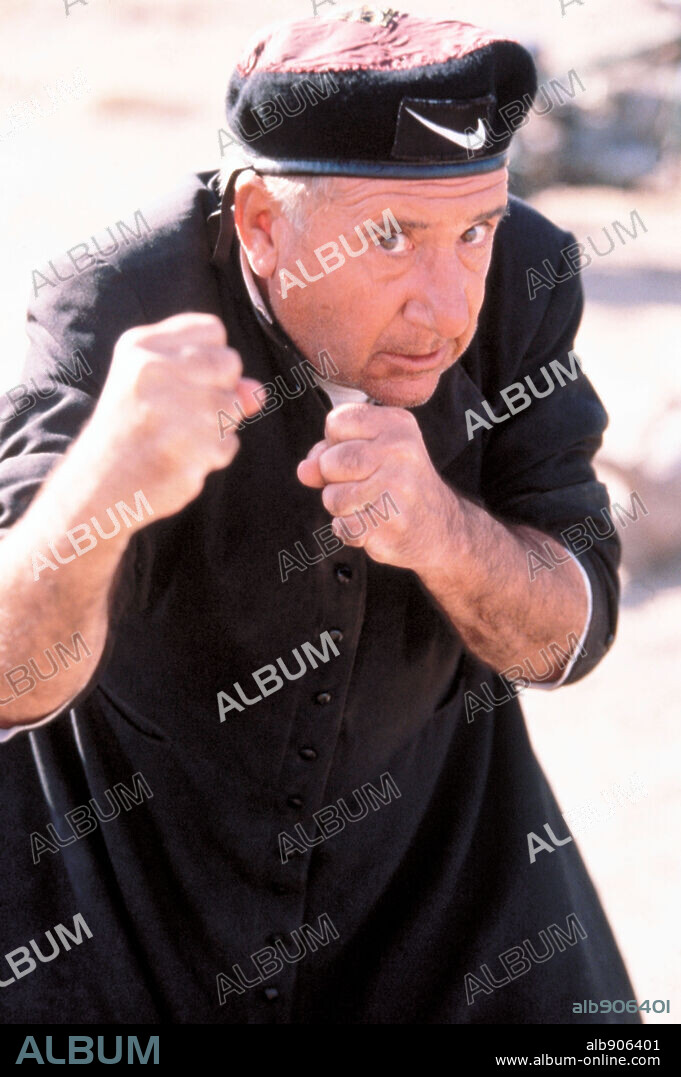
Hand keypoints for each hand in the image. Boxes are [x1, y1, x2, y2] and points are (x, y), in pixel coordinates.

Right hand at [79, 313, 262, 524]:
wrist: (99, 483)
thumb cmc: (134, 429)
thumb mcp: (161, 388)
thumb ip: (214, 380)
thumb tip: (259, 393)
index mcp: (141, 346)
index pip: (213, 329)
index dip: (212, 356)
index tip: (185, 379)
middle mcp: (153, 371)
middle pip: (230, 362)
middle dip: (220, 389)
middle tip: (181, 413)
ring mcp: (168, 412)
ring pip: (233, 405)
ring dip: (217, 426)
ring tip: (179, 437)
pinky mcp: (183, 450)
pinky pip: (229, 444)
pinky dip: (213, 456)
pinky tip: (181, 459)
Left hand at [297, 402, 454, 571]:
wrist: (440, 527)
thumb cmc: (397, 485)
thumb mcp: (370, 455)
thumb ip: (329, 454)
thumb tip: (304, 470)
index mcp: (396, 424)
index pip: (336, 421)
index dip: (335, 443)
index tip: (360, 456)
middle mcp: (400, 450)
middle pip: (329, 462)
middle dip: (334, 480)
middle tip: (364, 486)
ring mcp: (397, 487)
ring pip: (333, 498)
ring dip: (342, 509)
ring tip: (370, 506)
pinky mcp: (391, 521)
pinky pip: (343, 527)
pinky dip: (349, 532)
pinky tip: (372, 525)